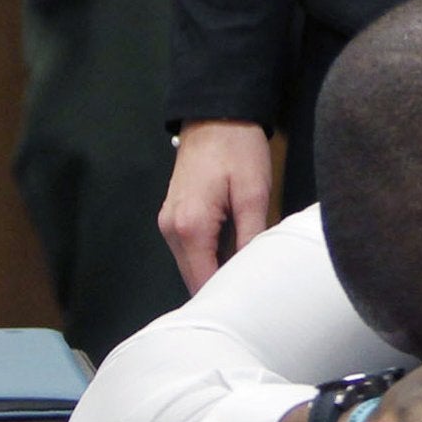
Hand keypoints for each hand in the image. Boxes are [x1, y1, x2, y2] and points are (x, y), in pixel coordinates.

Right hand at [159, 119, 272, 290]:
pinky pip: (189, 249)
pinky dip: (208, 256)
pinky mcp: (173, 216)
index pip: (203, 282)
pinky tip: (232, 252)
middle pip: (193, 278)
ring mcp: (168, 222)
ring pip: (191, 265)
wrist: (215, 115)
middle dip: (220, 288)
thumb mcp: (253, 193)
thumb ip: (250, 237)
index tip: (250, 306)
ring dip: (215, 271)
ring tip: (246, 274)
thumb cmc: (237, 149)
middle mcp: (172, 229)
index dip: (226, 298)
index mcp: (190, 226)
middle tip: (253, 293)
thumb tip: (252, 274)